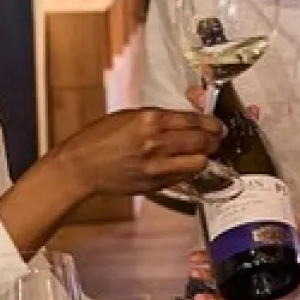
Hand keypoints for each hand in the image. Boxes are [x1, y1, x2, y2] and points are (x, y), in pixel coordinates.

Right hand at [56, 107, 221, 198]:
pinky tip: (184, 164)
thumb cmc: (101, 137)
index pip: (194, 120)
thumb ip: (159, 118)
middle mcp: (157, 142)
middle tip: (215, 139)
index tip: (218, 126)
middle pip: (202, 141)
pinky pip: (183, 176)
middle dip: (214, 139)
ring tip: (202, 153)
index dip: (212, 123)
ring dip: (204, 157)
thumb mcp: (130, 116)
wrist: (81, 166)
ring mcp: (156, 165)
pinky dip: (188, 170)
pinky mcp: (155, 183)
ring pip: (199, 162)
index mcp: (150, 119)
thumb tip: (187, 120)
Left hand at [189, 213, 299, 299]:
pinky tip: (201, 254)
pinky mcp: (251, 256)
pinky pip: (229, 261)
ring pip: (228, 281)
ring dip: (210, 277)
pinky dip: (214, 258)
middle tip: (198, 296)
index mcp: (279, 294)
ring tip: (194, 269)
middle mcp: (264, 287)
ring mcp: (256, 272)